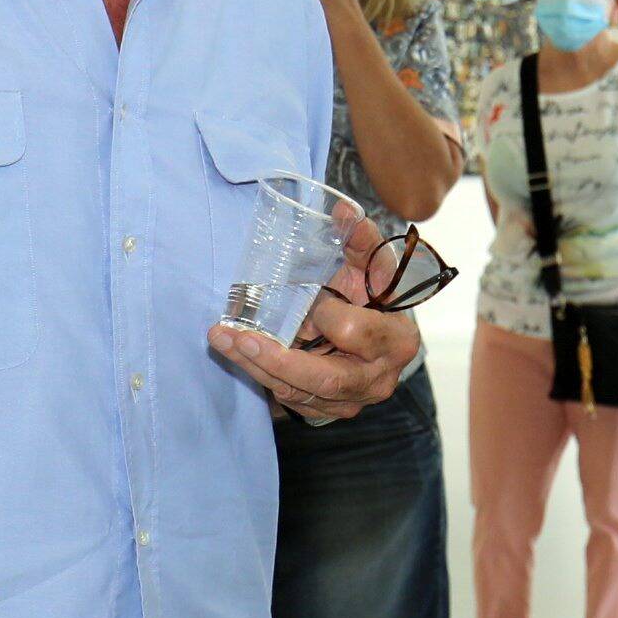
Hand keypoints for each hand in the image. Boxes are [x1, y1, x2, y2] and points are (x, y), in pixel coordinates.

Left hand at [211, 202, 419, 422]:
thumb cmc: (376, 296)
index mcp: (397, 342)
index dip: (329, 315)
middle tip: (237, 337)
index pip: (356, 333)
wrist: (381, 337)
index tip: (312, 297)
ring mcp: (351, 401)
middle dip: (276, 359)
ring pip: (299, 392)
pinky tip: (234, 350)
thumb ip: (359, 239)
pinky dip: (258, 374)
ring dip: (255, 366)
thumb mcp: (373, 265)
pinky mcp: (326, 409)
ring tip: (220, 339)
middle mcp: (377, 379)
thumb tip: (341, 209)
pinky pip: (288, 398)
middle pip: (326, 379)